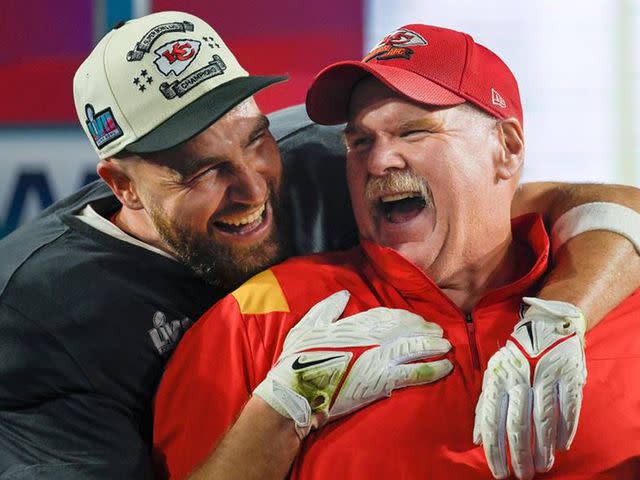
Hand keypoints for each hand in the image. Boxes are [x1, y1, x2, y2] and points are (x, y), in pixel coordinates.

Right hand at [253, 290, 452, 437]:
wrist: (298, 391)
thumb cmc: (298, 359)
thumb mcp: (308, 325)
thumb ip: (328, 308)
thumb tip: (344, 295)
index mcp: (355, 323)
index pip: (388, 315)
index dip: (406, 317)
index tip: (416, 320)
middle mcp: (372, 338)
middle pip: (407, 328)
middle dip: (425, 329)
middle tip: (438, 332)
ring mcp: (380, 358)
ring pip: (415, 347)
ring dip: (434, 346)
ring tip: (447, 347)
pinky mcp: (383, 381)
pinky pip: (415, 373)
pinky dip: (432, 369)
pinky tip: (445, 368)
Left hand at [473, 297, 586, 478]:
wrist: (547, 325)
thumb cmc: (515, 356)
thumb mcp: (494, 374)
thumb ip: (484, 405)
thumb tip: (476, 438)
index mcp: (497, 378)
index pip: (491, 420)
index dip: (494, 450)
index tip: (498, 471)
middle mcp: (519, 378)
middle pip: (518, 426)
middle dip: (520, 456)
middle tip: (523, 476)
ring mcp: (545, 376)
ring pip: (544, 421)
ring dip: (543, 449)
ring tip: (542, 466)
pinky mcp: (568, 376)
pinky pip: (568, 410)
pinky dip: (564, 431)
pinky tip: (560, 447)